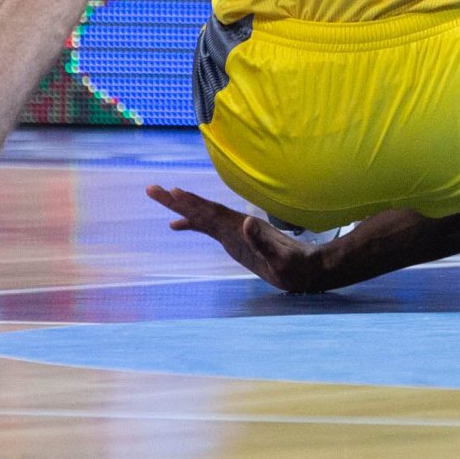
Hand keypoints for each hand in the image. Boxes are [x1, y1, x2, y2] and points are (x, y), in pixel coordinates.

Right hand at [147, 183, 330, 292]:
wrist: (308, 268)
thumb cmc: (295, 265)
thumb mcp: (281, 258)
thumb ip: (264, 242)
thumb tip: (247, 222)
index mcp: (242, 228)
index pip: (211, 213)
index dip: (192, 203)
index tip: (173, 192)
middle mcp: (235, 226)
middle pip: (202, 209)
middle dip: (178, 200)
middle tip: (152, 189)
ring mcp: (234, 232)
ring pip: (202, 216)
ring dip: (182, 208)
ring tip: (160, 198)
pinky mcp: (234, 241)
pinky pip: (207, 229)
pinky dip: (192, 224)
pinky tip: (178, 225)